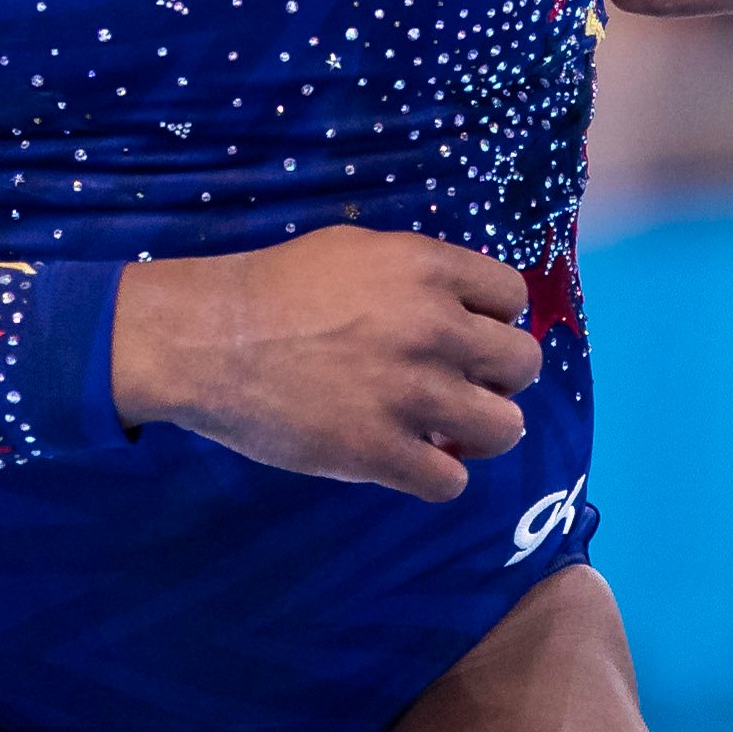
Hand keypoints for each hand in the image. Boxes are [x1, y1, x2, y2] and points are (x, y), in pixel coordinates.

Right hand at [111, 226, 543, 499]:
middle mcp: (434, 327)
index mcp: (427, 269)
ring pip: (505, 428)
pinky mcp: (381, 452)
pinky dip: (436, 475)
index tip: (467, 335)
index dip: (493, 319)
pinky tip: (408, 461)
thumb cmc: (276, 288)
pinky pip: (451, 481)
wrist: (209, 340)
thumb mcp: (356, 250)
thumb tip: (464, 308)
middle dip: (497, 378)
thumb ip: (418, 275)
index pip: (512, 297)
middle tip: (460, 386)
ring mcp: (411, 393)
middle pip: (523, 364)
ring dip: (480, 432)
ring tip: (446, 431)